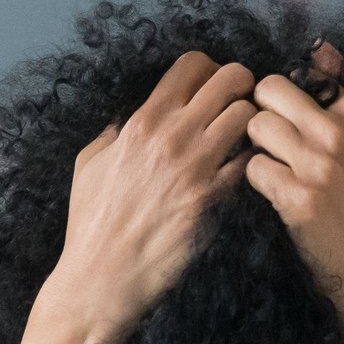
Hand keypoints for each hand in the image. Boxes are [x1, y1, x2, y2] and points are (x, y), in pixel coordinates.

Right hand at [12, 51, 254, 343]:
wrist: (101, 279)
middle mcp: (171, 137)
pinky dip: (252, 163)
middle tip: (242, 106)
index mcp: (141, 122)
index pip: (192, 64)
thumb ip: (113, 135)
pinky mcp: (212, 201)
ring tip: (247, 140)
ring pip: (248, 116)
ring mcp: (195, 168)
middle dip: (243, 86)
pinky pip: (249, 164)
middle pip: (230, 78)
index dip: (211, 69)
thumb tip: (127, 120)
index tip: (213, 87)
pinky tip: (245, 174)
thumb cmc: (91, 225)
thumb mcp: (89, 165)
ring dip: (253, 124)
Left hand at [246, 48, 343, 343]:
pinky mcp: (297, 199)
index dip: (289, 102)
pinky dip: (256, 183)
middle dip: (263, 113)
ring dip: (256, 148)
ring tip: (275, 171)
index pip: (304, 78)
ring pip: (255, 127)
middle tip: (270, 142)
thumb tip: (323, 49)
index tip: (292, 125)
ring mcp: (319, 166)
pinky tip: (275, 198)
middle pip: (270, 91)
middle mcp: (341, 134)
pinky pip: (253, 169)